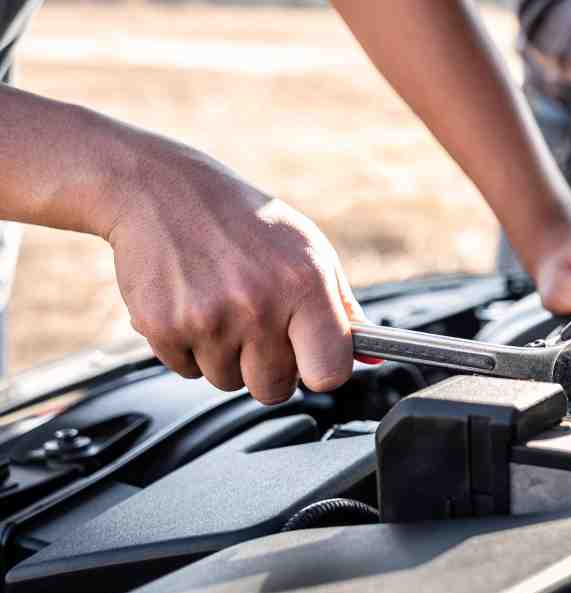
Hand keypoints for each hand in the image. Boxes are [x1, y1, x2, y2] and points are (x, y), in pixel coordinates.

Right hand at [104, 153, 363, 404]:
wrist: (162, 191)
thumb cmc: (247, 224)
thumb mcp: (309, 252)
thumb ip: (342, 309)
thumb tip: (373, 357)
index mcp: (305, 284)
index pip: (329, 373)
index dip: (320, 371)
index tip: (312, 359)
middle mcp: (258, 304)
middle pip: (273, 389)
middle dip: (268, 368)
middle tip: (258, 325)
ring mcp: (208, 318)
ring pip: (228, 382)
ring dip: (226, 356)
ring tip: (221, 306)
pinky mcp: (163, 326)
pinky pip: (187, 370)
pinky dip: (189, 348)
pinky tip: (192, 305)